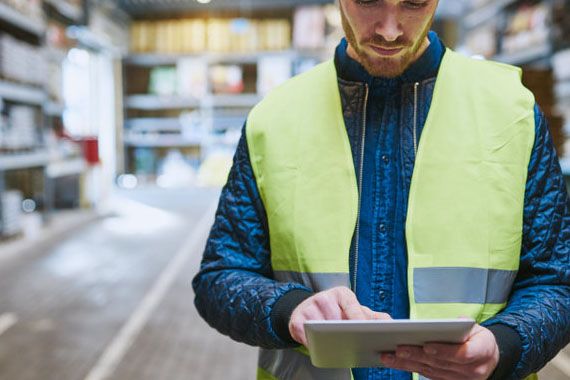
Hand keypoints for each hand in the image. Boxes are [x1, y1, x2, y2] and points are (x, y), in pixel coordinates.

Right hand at [288, 286, 390, 345]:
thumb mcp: (354, 310)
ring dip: (326, 338)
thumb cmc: (336, 312)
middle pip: (335, 317)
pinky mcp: (297, 318)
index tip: (365, 330)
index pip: (352, 305)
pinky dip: (310, 342)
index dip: (358, 318)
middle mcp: (325, 297)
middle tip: (352, 343)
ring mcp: (309, 306)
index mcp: (342, 294)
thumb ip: (373, 317)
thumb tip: (391, 322)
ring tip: (336, 347)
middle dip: (343, 331)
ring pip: (319, 325)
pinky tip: (318, 348)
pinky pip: (304, 332)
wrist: (307, 310)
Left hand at [380, 324, 498, 379]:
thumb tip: (448, 324)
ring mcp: (460, 379)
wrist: (489, 359)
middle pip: (440, 364)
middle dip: (417, 356)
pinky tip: (396, 362)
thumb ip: (463, 325)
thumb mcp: (477, 329)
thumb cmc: (479, 340)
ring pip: (430, 371)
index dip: (444, 351)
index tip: (427, 346)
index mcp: (482, 352)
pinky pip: (428, 375)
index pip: (462, 354)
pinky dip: (411, 368)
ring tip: (389, 356)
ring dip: (407, 364)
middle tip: (398, 348)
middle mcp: (472, 370)